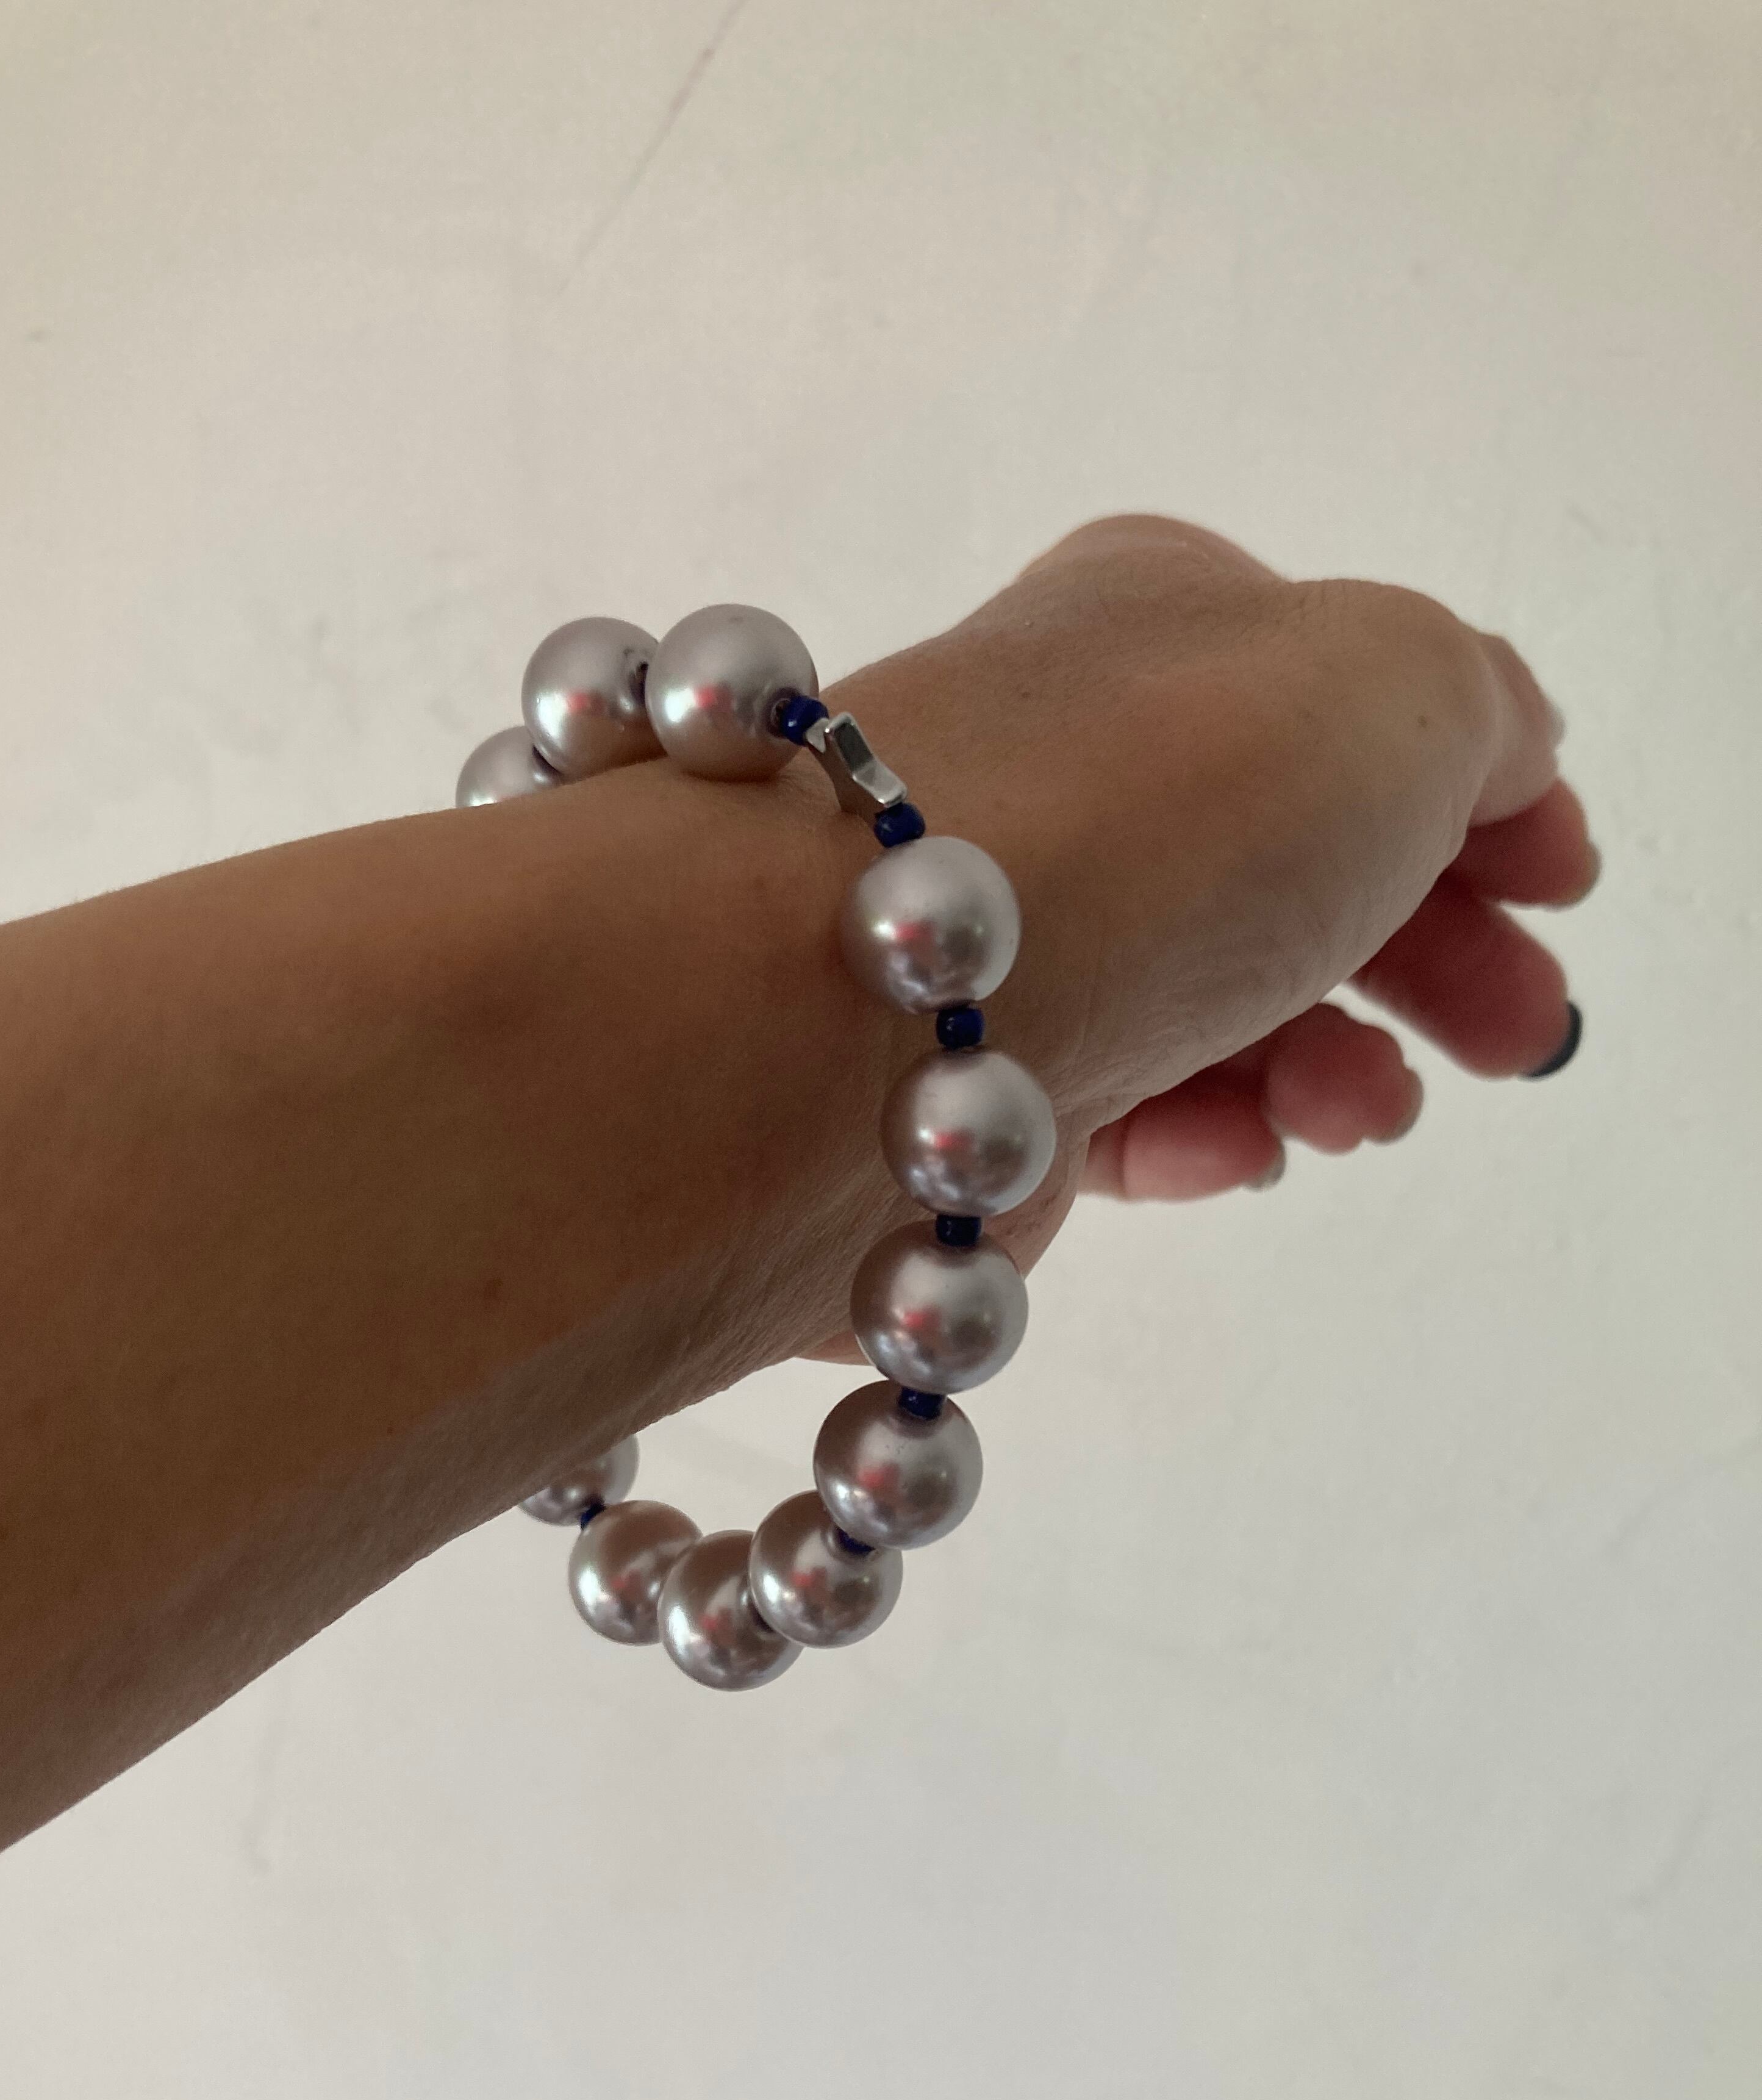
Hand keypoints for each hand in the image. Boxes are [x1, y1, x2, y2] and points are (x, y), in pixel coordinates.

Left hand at [828, 514, 1591, 1230]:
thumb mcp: (1399, 685)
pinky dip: (1195, 1131)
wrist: (868, 986)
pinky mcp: (954, 1075)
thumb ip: (1477, 712)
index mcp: (1162, 622)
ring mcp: (1009, 921)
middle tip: (1515, 1035)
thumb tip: (1494, 757)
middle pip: (1288, 862)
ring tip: (1366, 1110)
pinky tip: (1239, 1147)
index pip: (1348, 698)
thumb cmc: (1165, 799)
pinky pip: (1111, 1104)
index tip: (1561, 895)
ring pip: (1204, 999)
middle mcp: (1074, 759)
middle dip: (1426, 955)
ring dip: (1322, 1061)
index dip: (1478, 794)